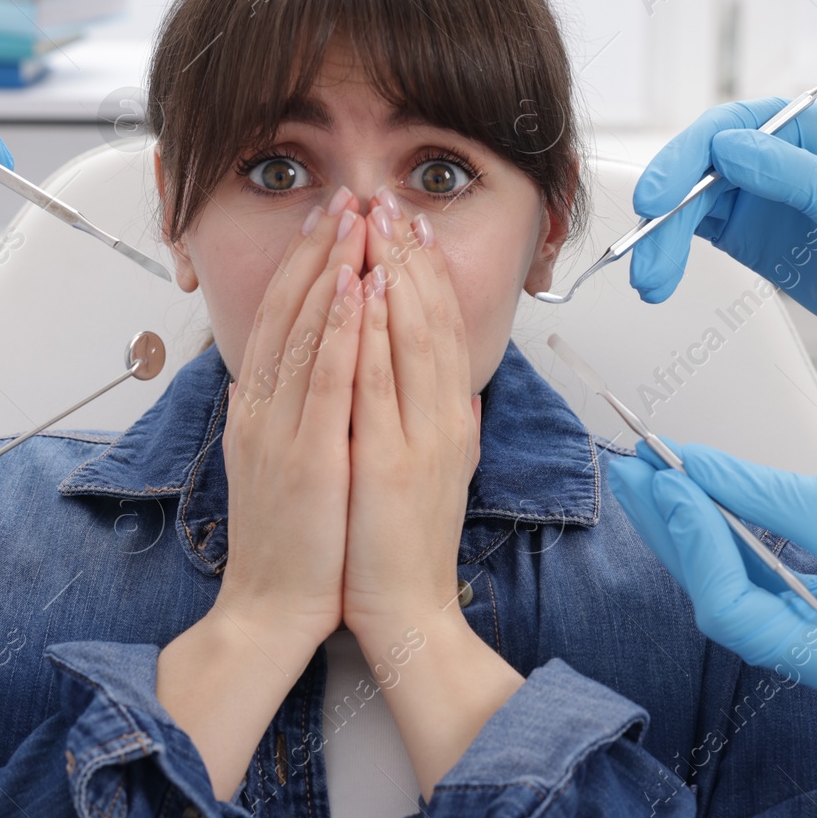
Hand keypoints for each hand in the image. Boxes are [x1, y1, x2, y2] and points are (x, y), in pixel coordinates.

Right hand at [158, 188, 366, 797]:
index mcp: (258, 409)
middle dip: (318, 250)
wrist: (271, 609)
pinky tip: (355, 289)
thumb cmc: (292, 543)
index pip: (280, 318)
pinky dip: (338, 329)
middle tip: (344, 198)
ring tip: (354, 221)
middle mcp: (261, 408)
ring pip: (303, 332)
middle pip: (288, 311)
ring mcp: (278, 429)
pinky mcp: (305, 456)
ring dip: (330, 270)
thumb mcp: (282, 463)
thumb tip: (314, 371)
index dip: (304, 264)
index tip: (328, 220)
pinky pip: (323, 380)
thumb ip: (294, 413)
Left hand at [344, 188, 521, 797]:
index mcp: (452, 421)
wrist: (407, 614)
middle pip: (430, 320)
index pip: (443, 331)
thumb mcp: (437, 474)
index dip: (429, 275)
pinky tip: (363, 286)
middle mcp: (444, 419)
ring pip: (409, 336)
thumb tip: (453, 388)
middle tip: (391, 202)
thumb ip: (445, 426)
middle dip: (409, 256)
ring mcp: (418, 437)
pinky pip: (377, 380)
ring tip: (377, 222)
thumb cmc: (405, 547)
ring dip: (392, 271)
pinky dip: (372, 328)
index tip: (412, 227)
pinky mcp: (386, 460)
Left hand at [608, 442, 816, 720]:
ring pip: (741, 593)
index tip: (666, 480)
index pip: (735, 611)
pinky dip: (735, 544)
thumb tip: (689, 467)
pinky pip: (769, 589)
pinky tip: (701, 503)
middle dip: (677, 532)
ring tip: (653, 477)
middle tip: (634, 468)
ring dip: (696, 534)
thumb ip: (763, 495)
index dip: (693, 542)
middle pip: (726, 603)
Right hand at [629, 97, 816, 362]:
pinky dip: (670, 253)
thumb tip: (725, 149)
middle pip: (696, 169)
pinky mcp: (742, 228)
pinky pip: (691, 230)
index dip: (683, 160)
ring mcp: (754, 191)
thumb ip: (790, 174)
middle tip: (645, 260)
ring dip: (661, 241)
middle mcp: (773, 151)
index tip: (656, 199)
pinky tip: (661, 278)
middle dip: (665, 214)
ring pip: (687, 203)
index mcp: (805, 127)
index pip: (725, 129)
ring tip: (652, 286)